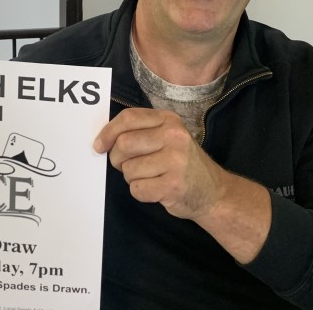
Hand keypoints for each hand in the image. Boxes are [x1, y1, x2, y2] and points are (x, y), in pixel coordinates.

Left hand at [93, 107, 271, 263]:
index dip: (107, 132)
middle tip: (126, 166)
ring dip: (132, 178)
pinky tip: (157, 190)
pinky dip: (141, 193)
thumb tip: (102, 140)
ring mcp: (175, 161)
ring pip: (128, 169)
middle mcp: (174, 136)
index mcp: (169, 120)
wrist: (214, 192)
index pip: (128, 118)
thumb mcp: (167, 138)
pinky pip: (137, 189)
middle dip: (117, 159)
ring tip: (151, 177)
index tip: (99, 145)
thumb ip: (140, 133)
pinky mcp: (173, 185)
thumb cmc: (182, 164)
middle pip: (124, 144)